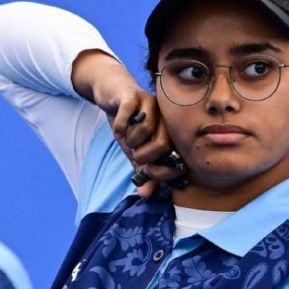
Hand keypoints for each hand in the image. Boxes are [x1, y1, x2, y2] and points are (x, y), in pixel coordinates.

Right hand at [71, 51, 181, 194]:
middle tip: (133, 152)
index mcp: (172, 132)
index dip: (160, 170)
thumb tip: (145, 194)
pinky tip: (117, 130)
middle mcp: (165, 117)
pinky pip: (128, 113)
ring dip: (130, 139)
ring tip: (125, 138)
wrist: (113, 95)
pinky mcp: (132, 95)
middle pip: (162, 144)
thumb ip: (143, 170)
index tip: (146, 170)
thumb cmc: (130, 124)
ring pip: (145, 129)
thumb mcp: (136, 150)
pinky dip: (120, 126)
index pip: (175, 157)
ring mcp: (150, 104)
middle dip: (142, 154)